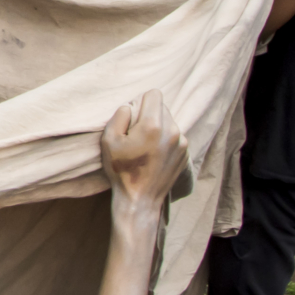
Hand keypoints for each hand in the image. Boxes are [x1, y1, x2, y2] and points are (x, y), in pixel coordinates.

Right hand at [99, 90, 186, 214]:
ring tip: (146, 146)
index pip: (154, 94)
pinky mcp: (185, 153)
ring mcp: (181, 143)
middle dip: (149, 114)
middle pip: (162, 107)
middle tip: (137, 134)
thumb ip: (119, 115)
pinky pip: (175, 135)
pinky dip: (166, 139)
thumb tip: (130, 106)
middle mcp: (172, 131)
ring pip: (169, 121)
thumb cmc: (121, 171)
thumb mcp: (109, 140)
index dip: (141, 101)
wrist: (140, 199)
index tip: (133, 117)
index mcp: (153, 125)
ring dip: (158, 127)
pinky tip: (155, 154)